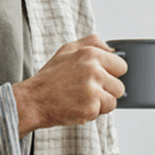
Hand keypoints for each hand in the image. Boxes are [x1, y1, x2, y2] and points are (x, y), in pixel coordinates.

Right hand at [12, 34, 126, 135]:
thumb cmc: (51, 77)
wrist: (33, 100)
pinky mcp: (90, 107)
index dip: (112, 74)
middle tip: (88, 90)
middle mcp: (93, 70)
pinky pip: (104, 111)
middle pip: (120, 86)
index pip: (121, 66)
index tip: (99, 77)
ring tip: (83, 98)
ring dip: (102, 102)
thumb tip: (113, 49)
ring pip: (114, 100)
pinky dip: (94, 112)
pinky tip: (79, 105)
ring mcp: (92, 90)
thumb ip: (93, 43)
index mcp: (90, 54)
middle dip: (107, 90)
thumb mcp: (68, 50)